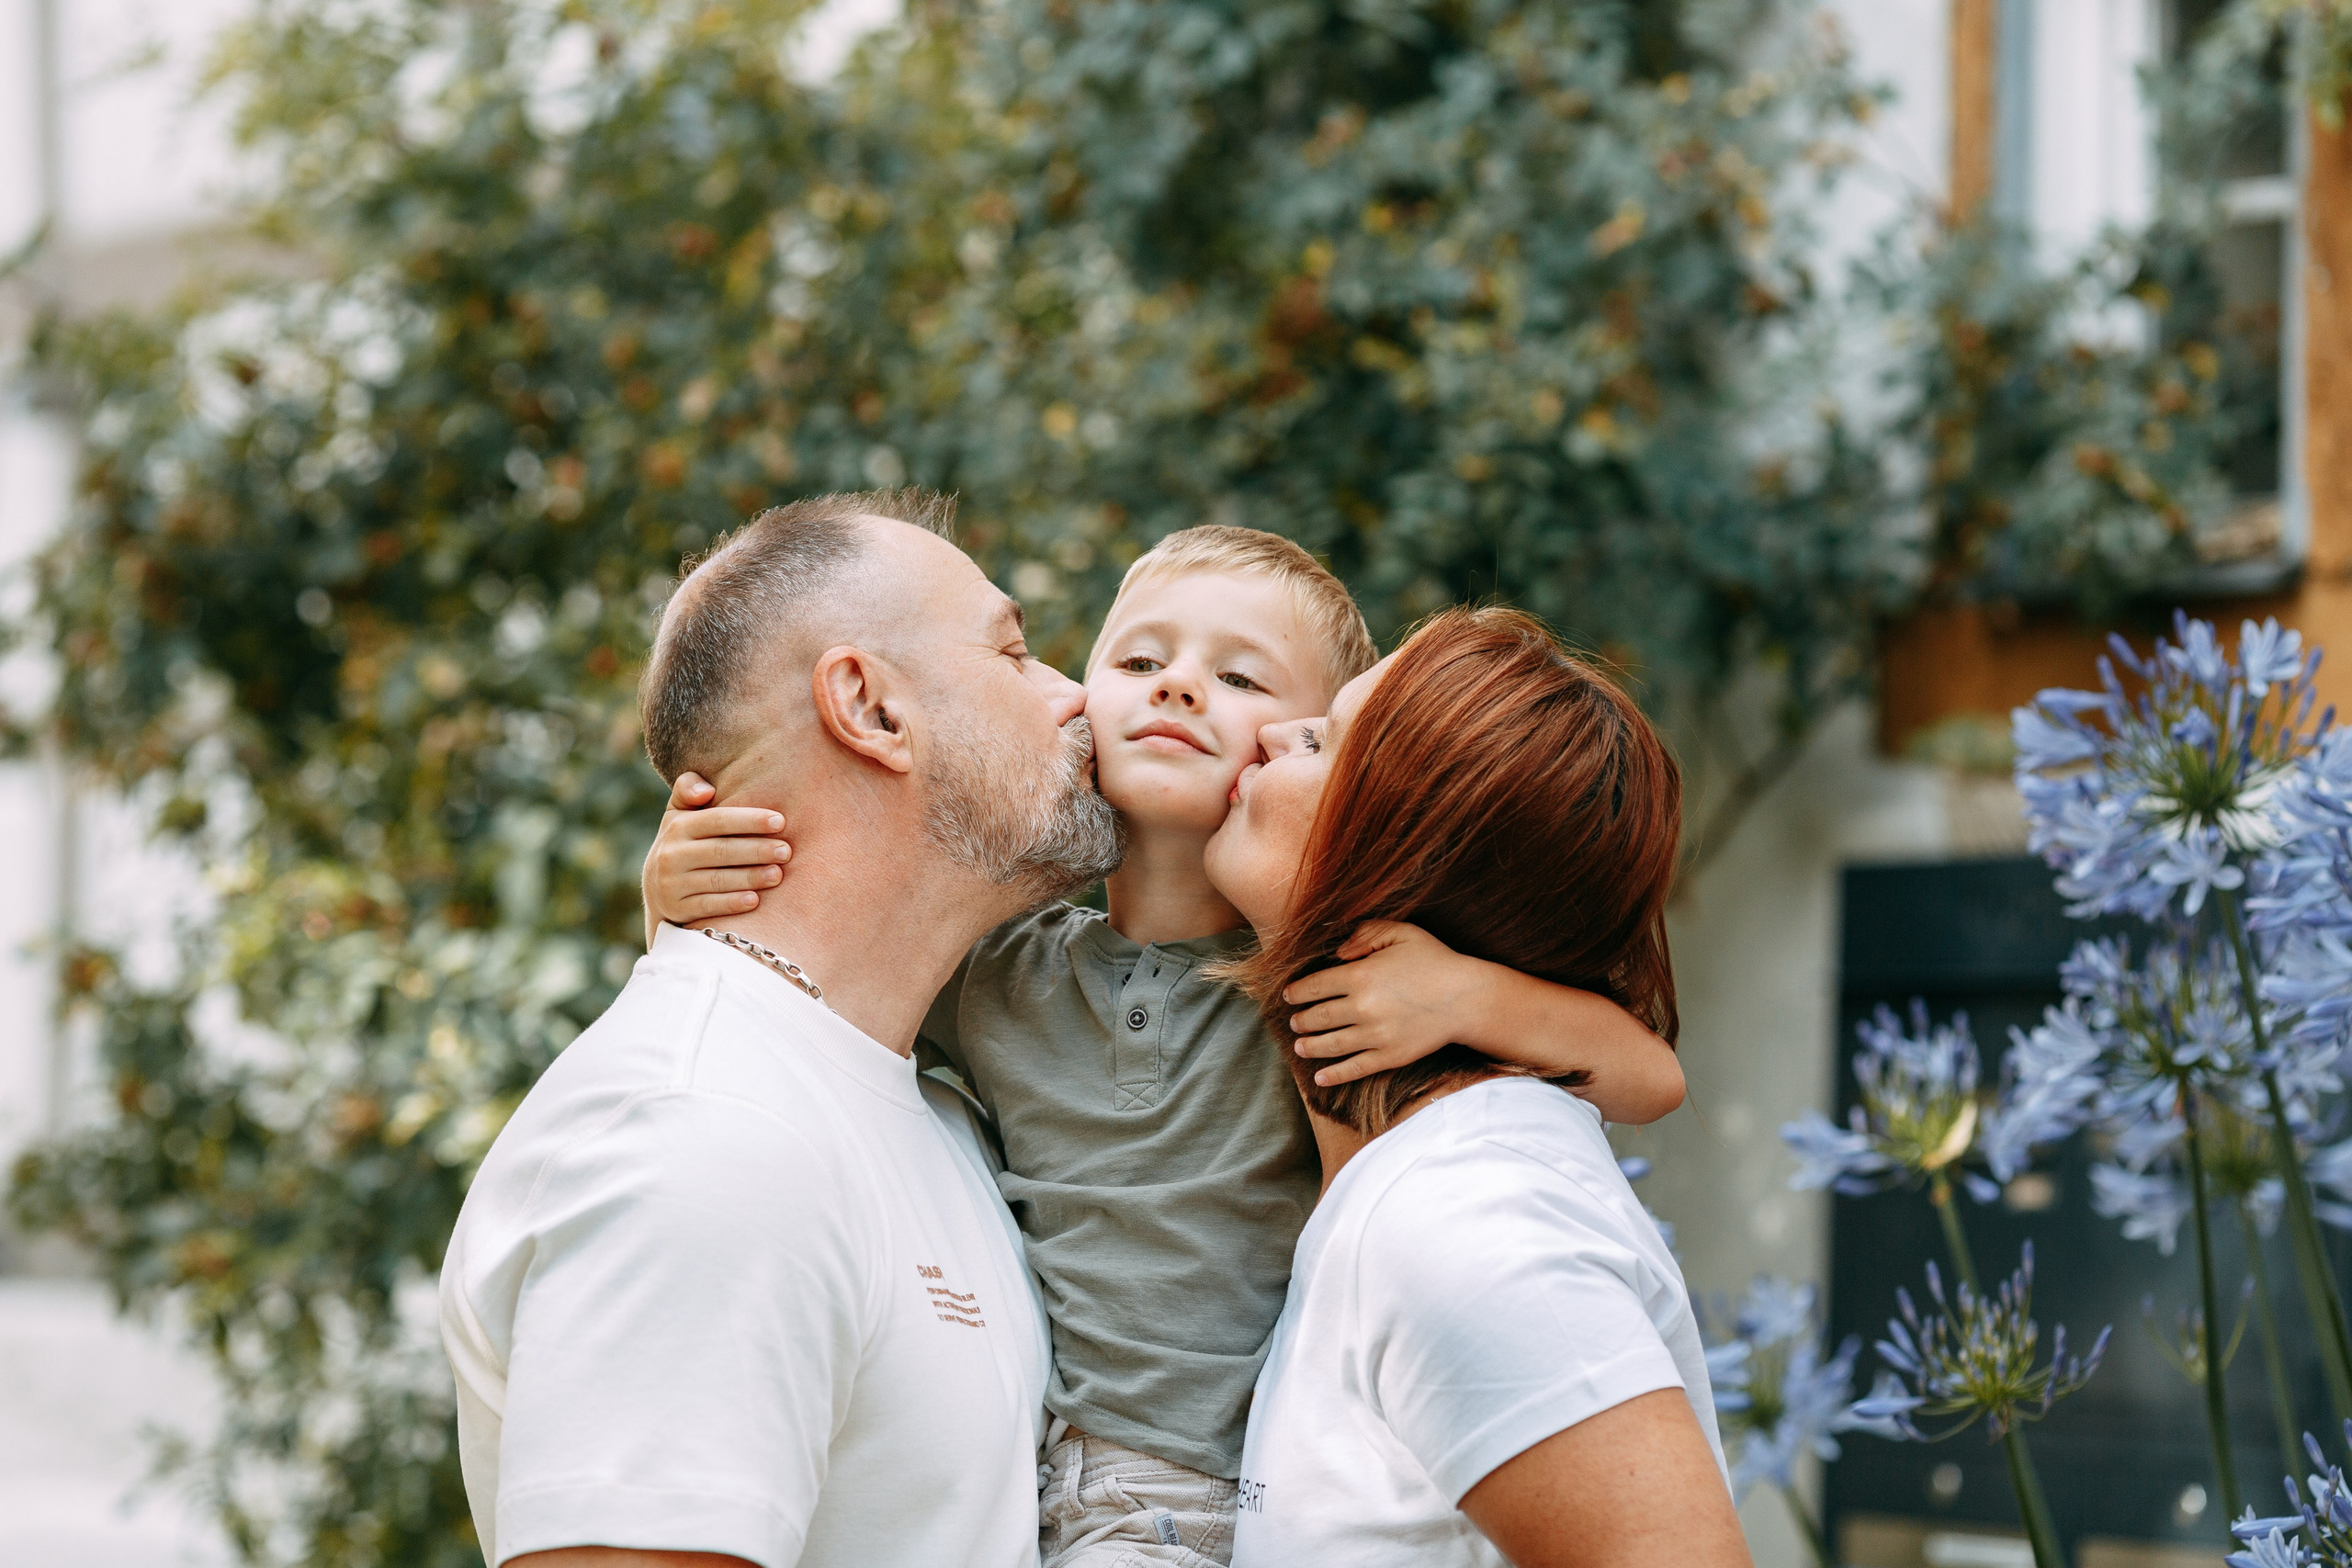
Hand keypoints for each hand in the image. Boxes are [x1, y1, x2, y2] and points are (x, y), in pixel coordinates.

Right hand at [640, 772, 793, 941]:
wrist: (659, 889)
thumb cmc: (684, 842)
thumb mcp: (679, 813)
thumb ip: (689, 789)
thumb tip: (706, 791)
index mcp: (678, 826)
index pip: (718, 820)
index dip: (750, 820)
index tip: (780, 822)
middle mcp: (672, 855)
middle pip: (721, 850)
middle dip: (757, 850)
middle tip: (786, 851)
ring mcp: (672, 884)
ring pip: (717, 880)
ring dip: (750, 877)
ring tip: (778, 875)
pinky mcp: (677, 909)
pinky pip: (708, 906)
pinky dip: (731, 904)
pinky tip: (754, 901)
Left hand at [1283, 921, 1492, 1087]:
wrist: (1467, 998)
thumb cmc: (1435, 961)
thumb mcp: (1401, 933)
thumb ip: (1365, 934)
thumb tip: (1337, 953)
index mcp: (1360, 976)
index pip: (1314, 987)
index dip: (1296, 992)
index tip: (1288, 995)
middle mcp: (1363, 1008)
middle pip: (1317, 1018)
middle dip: (1300, 1020)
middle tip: (1294, 1022)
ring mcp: (1376, 1035)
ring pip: (1330, 1045)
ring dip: (1309, 1047)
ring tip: (1300, 1046)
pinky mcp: (1390, 1056)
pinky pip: (1355, 1068)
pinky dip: (1334, 1075)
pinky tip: (1320, 1078)